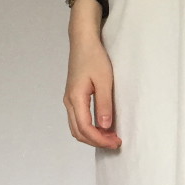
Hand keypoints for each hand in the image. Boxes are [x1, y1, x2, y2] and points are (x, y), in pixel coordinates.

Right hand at [64, 19, 121, 148]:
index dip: (100, 139)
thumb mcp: (104, 81)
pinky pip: (78, 120)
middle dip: (96, 141)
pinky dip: (89, 128)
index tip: (115, 142)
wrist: (83, 42)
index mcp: (75, 98)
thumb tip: (105, 126)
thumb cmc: (94, 58)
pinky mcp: (73, 97)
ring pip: (76, 128)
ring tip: (110, 137)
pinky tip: (103, 126)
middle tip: (115, 142)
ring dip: (92, 136)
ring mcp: (69, 100)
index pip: (85, 128)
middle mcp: (68, 101)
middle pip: (78, 132)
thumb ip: (104, 104)